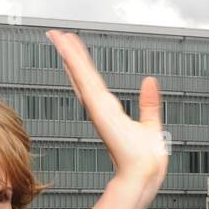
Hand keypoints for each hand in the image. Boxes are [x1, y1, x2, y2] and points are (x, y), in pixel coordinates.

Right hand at [47, 30, 166, 191]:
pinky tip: (68, 52)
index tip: (73, 50)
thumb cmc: (146, 159)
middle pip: (81, 76)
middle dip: (70, 55)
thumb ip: (149, 102)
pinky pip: (86, 83)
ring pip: (81, 75)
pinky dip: (76, 66)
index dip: (81, 66)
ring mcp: (98, 109)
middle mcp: (100, 109)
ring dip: (69, 54)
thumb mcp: (151, 124)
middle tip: (57, 36)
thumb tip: (150, 82)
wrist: (145, 172)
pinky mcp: (99, 110)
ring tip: (57, 35)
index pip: (92, 83)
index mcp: (110, 112)